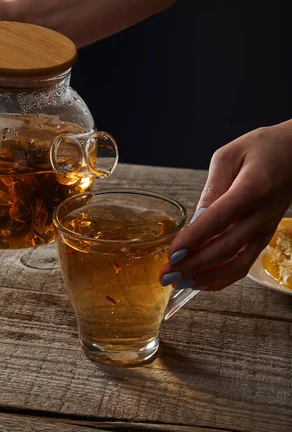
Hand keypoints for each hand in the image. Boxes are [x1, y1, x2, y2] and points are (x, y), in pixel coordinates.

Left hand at [160, 121, 291, 290]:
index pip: (218, 219)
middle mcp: (262, 214)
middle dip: (193, 266)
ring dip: (206, 278)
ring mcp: (266, 229)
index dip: (193, 240)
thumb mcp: (229, 156)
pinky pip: (244, 264)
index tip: (171, 254)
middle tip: (166, 275)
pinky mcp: (265, 237)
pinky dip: (223, 278)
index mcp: (252, 188)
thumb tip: (196, 220)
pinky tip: (201, 282)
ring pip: (237, 264)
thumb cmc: (261, 148)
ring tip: (179, 283)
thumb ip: (212, 189)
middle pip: (226, 248)